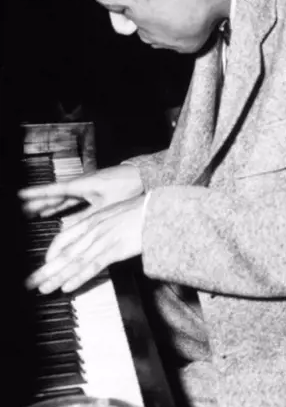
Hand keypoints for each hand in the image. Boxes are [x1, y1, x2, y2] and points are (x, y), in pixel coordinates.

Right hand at [18, 164, 143, 218]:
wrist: (142, 178)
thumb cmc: (126, 187)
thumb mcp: (105, 205)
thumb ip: (86, 216)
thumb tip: (68, 228)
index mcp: (80, 185)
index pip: (53, 190)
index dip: (36, 194)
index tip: (21, 195)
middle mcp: (81, 186)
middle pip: (55, 195)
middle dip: (39, 202)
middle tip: (23, 209)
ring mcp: (87, 189)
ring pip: (64, 199)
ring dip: (50, 206)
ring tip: (35, 212)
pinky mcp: (94, 194)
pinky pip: (74, 201)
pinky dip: (65, 208)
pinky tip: (58, 215)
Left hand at [25, 195, 145, 293]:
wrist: (157, 210)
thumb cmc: (140, 212)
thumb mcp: (114, 214)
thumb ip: (101, 226)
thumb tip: (92, 236)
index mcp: (92, 220)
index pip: (63, 237)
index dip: (51, 253)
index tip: (44, 264)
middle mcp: (93, 230)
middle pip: (64, 253)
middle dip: (46, 270)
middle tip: (30, 283)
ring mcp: (103, 240)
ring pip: (75, 262)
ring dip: (57, 277)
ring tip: (44, 289)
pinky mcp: (115, 250)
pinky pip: (93, 266)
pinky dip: (79, 278)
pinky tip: (67, 287)